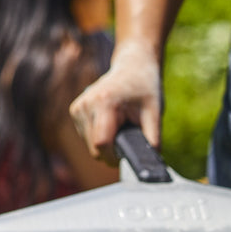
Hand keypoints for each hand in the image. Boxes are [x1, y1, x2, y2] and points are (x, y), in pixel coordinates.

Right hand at [69, 40, 163, 163]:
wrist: (133, 67)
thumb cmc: (145, 88)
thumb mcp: (155, 114)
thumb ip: (152, 141)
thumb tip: (151, 164)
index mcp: (104, 103)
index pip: (102, 144)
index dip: (115, 157)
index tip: (128, 157)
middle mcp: (86, 104)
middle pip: (94, 148)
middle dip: (112, 152)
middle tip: (130, 140)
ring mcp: (78, 108)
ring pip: (90, 145)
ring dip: (107, 144)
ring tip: (121, 127)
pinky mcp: (75, 111)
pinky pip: (87, 137)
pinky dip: (100, 137)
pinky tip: (111, 124)